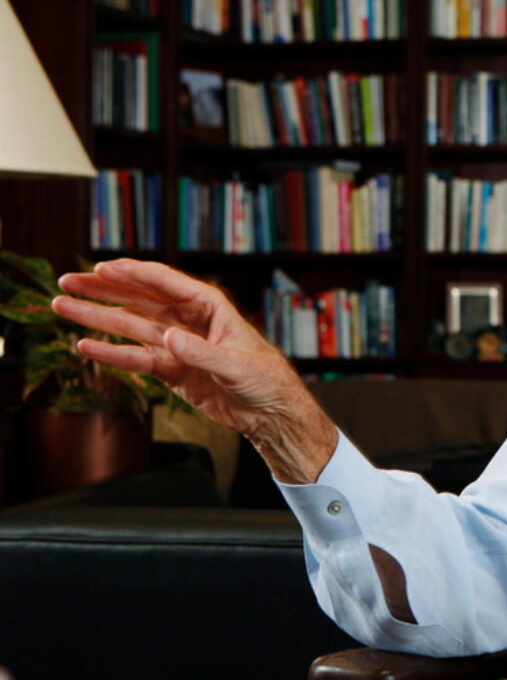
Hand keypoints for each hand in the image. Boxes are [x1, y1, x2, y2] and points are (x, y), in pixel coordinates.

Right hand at [52, 259, 334, 481]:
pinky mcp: (171, 369)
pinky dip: (111, 353)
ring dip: (97, 317)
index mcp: (210, 306)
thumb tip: (169, 338)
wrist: (270, 412)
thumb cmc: (265, 379)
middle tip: (68, 281)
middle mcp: (188, 320)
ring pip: (130, 326)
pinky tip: (85, 345)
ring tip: (63, 306)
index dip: (134, 274)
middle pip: (139, 300)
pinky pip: (135, 358)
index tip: (103, 267)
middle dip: (103, 290)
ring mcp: (177, 344)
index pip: (165, 283)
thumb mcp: (237, 365)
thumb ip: (202, 352)